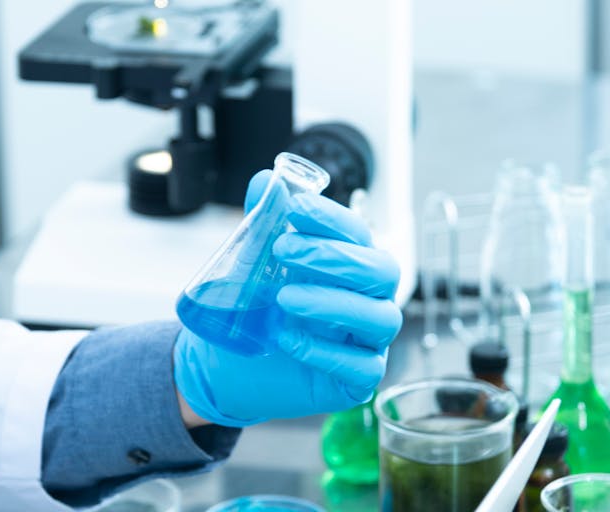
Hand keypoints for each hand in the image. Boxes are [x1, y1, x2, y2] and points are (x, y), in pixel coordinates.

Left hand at [174, 170, 402, 426]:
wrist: (226, 366)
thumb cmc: (254, 310)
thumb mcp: (251, 264)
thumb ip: (261, 222)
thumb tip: (265, 181)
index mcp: (350, 265)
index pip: (359, 234)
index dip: (331, 218)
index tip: (294, 207)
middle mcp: (368, 300)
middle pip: (383, 271)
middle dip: (334, 257)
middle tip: (282, 251)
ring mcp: (367, 342)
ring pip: (380, 318)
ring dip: (332, 303)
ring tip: (283, 298)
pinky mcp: (357, 381)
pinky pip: (362, 367)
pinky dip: (325, 351)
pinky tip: (287, 340)